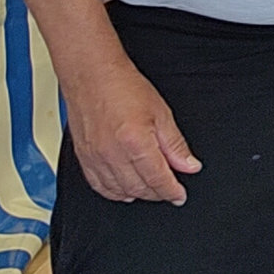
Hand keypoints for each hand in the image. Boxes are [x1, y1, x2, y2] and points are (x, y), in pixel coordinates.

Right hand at [64, 58, 199, 203]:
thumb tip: (189, 166)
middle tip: (169, 191)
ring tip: (151, 191)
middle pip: (139, 188)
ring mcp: (95, 158)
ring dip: (137, 195)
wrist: (92, 77)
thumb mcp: (161, 114)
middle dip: (157, 193)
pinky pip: (98, 185)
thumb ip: (175, 145)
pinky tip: (124, 191)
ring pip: (118, 191)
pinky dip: (113, 193)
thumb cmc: (125, 88)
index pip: (158, 179)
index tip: (180, 196)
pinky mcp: (83, 158)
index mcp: (136, 143)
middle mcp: (113, 154)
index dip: (172, 191)